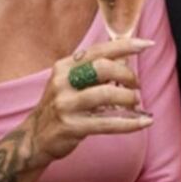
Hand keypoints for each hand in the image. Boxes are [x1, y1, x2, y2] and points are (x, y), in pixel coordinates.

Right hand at [25, 38, 154, 168]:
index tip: (146, 45)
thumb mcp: (70, 83)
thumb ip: (93, 70)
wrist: (35, 136)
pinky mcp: (71, 126)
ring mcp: (65, 104)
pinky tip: (144, 122)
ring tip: (135, 102)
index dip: (124, 46)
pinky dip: (130, 122)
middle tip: (136, 85)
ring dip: (128, 97)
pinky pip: (108, 123)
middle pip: (102, 68)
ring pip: (106, 94)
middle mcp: (63, 82)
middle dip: (127, 75)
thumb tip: (125, 61)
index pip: (97, 50)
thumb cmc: (60, 106)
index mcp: (64, 67)